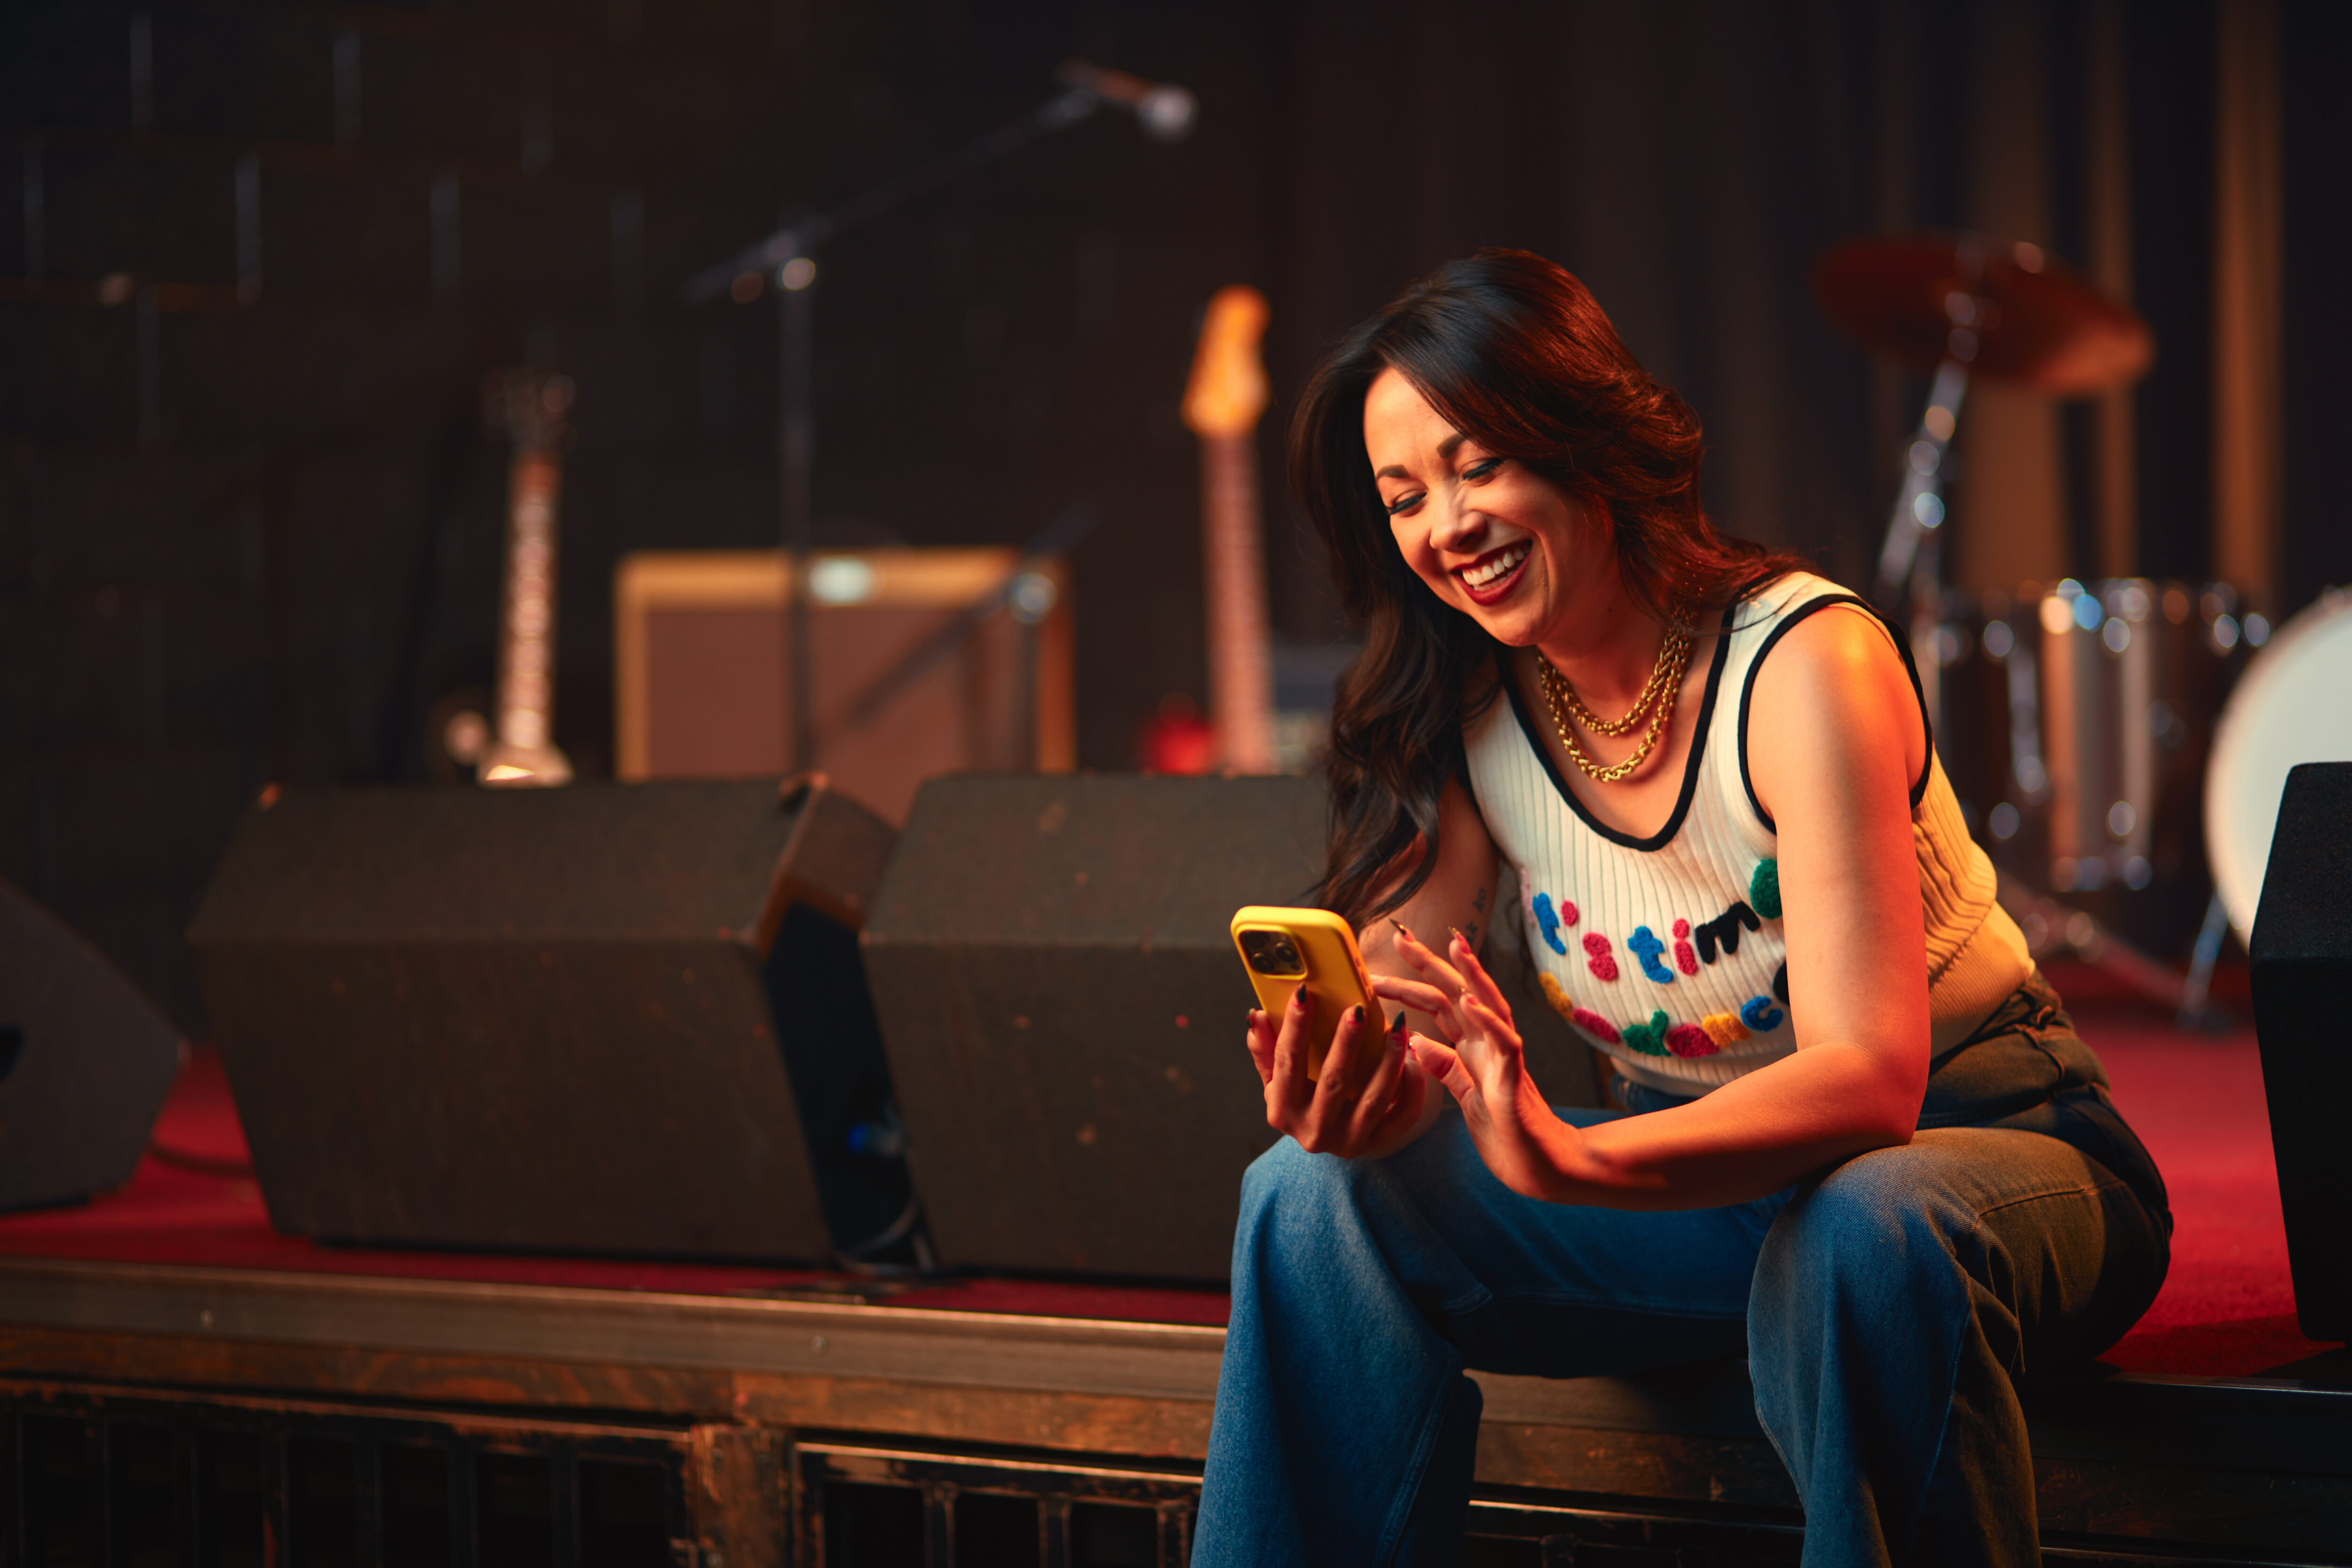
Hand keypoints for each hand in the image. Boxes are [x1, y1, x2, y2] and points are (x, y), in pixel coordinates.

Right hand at [1245, 982, 1428, 1158]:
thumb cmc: (1300, 1098)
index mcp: (1282, 1111)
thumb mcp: (1276, 1079)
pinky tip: (1413, 1060)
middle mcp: (1313, 1132)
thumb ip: (1265, 1049)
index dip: (1295, 1027)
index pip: (1287, 1063)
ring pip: (1373, 1099)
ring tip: (1398, 1029)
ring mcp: (1348, 1142)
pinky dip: (1412, 1089)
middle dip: (1347, 1043)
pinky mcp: (1377, 1145)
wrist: (1327, 1137)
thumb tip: (1255, 1016)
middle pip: (1333, 1082)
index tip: (1304, 993)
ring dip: (1388, 1061)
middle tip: (1359, 1010)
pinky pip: (1402, 1117)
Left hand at [1376, 926, 1579, 1200]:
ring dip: (1470, 975)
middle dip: (1431, 963)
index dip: (1413, 979)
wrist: (1540, 1168)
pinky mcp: (1516, 1080)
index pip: (1440, 1003)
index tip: (1380, 961)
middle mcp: (1488, 1045)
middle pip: (1458, 993)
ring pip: (1489, 1005)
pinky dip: (1488, 1020)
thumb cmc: (1506, 1134)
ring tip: (1451, 945)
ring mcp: (1505, 1058)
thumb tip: (1416, 1040)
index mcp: (1473, 1048)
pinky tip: (1470, 1002)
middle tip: (1400, 936)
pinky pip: (1504, 1043)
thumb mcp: (1465, 1097)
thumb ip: (1445, 1068)